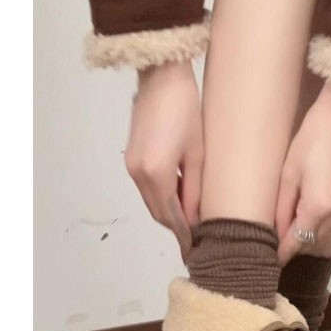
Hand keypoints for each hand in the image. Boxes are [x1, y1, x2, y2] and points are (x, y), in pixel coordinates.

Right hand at [124, 62, 203, 260]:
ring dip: (170, 214)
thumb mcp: (198, 153)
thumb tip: (196, 218)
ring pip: (152, 202)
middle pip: (159, 213)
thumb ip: (196, 189)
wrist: (161, 78)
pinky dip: (162, 198)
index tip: (196, 252)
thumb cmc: (187, 110)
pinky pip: (148, 189)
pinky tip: (179, 200)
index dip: (184, 236)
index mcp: (157, 174)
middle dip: (177, 228)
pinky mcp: (132, 158)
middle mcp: (139, 174)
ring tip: (192, 224)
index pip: (172, 216)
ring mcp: (132, 166)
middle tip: (197, 242)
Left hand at [276, 83, 330, 264]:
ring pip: (316, 236)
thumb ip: (282, 208)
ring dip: (298, 236)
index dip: (276, 255)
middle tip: (260, 245)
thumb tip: (274, 233)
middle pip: (306, 244)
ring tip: (274, 232)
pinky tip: (294, 216)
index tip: (258, 260)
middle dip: (286, 246)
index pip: (294, 244)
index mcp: (318, 209)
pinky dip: (309, 225)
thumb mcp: (289, 173)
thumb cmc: (313, 138)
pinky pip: (325, 224)